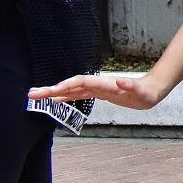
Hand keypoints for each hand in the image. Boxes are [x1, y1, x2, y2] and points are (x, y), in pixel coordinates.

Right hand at [28, 71, 162, 109]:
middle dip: (51, 89)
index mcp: (104, 84)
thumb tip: (121, 82)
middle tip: (32, 94)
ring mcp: (96, 89)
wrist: (150, 91)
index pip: (80, 83)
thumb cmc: (145, 92)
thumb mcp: (140, 92)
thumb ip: (131, 87)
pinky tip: (55, 100)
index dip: (66, 86)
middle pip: (70, 85)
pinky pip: (77, 94)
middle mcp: (97, 85)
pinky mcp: (98, 93)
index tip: (51, 91)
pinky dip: (65, 96)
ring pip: (71, 90)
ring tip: (36, 96)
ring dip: (54, 93)